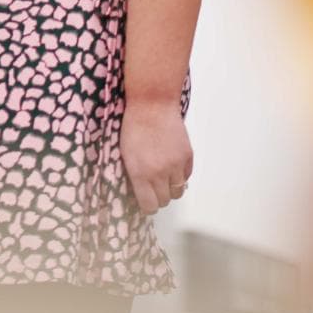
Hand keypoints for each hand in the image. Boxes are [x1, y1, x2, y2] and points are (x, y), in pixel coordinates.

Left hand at [121, 99, 193, 213]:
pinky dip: (180, 176)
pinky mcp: (188, 157)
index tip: (144, 203)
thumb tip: (140, 190)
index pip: (149, 205)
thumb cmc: (131, 127)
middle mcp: (160, 173)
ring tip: (163, 179)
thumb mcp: (124, 153)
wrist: (152, 105)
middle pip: (165, 200)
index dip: (147, 207)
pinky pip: (186, 177)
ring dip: (170, 188)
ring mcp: (176, 166)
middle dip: (158, 198)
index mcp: (140, 173)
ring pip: (178, 191)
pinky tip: (171, 167)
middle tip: (152, 190)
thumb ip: (134, 174)